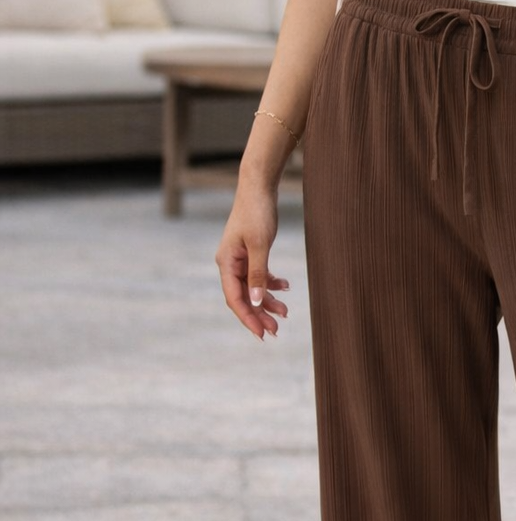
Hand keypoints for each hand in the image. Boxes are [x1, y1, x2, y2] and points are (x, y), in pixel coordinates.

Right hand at [215, 183, 289, 340]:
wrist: (258, 186)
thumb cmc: (257, 213)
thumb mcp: (260, 245)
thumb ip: (258, 275)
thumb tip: (254, 301)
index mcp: (226, 263)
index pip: (235, 298)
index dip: (248, 318)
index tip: (262, 334)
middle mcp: (230, 263)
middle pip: (243, 297)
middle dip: (259, 314)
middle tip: (276, 330)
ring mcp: (240, 259)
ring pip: (252, 288)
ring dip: (267, 301)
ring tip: (285, 312)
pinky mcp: (250, 253)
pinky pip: (258, 275)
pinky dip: (271, 283)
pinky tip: (285, 286)